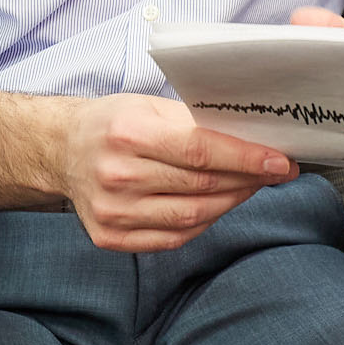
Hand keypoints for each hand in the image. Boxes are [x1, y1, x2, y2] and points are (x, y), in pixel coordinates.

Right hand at [55, 93, 295, 252]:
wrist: (63, 151)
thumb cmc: (113, 122)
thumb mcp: (150, 106)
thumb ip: (196, 122)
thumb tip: (252, 138)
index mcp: (127, 133)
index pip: (200, 151)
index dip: (246, 159)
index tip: (281, 162)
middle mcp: (117, 175)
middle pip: (201, 186)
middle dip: (247, 180)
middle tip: (275, 172)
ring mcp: (112, 211)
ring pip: (192, 216)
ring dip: (231, 202)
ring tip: (251, 187)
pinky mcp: (110, 237)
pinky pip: (173, 238)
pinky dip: (204, 222)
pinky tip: (219, 205)